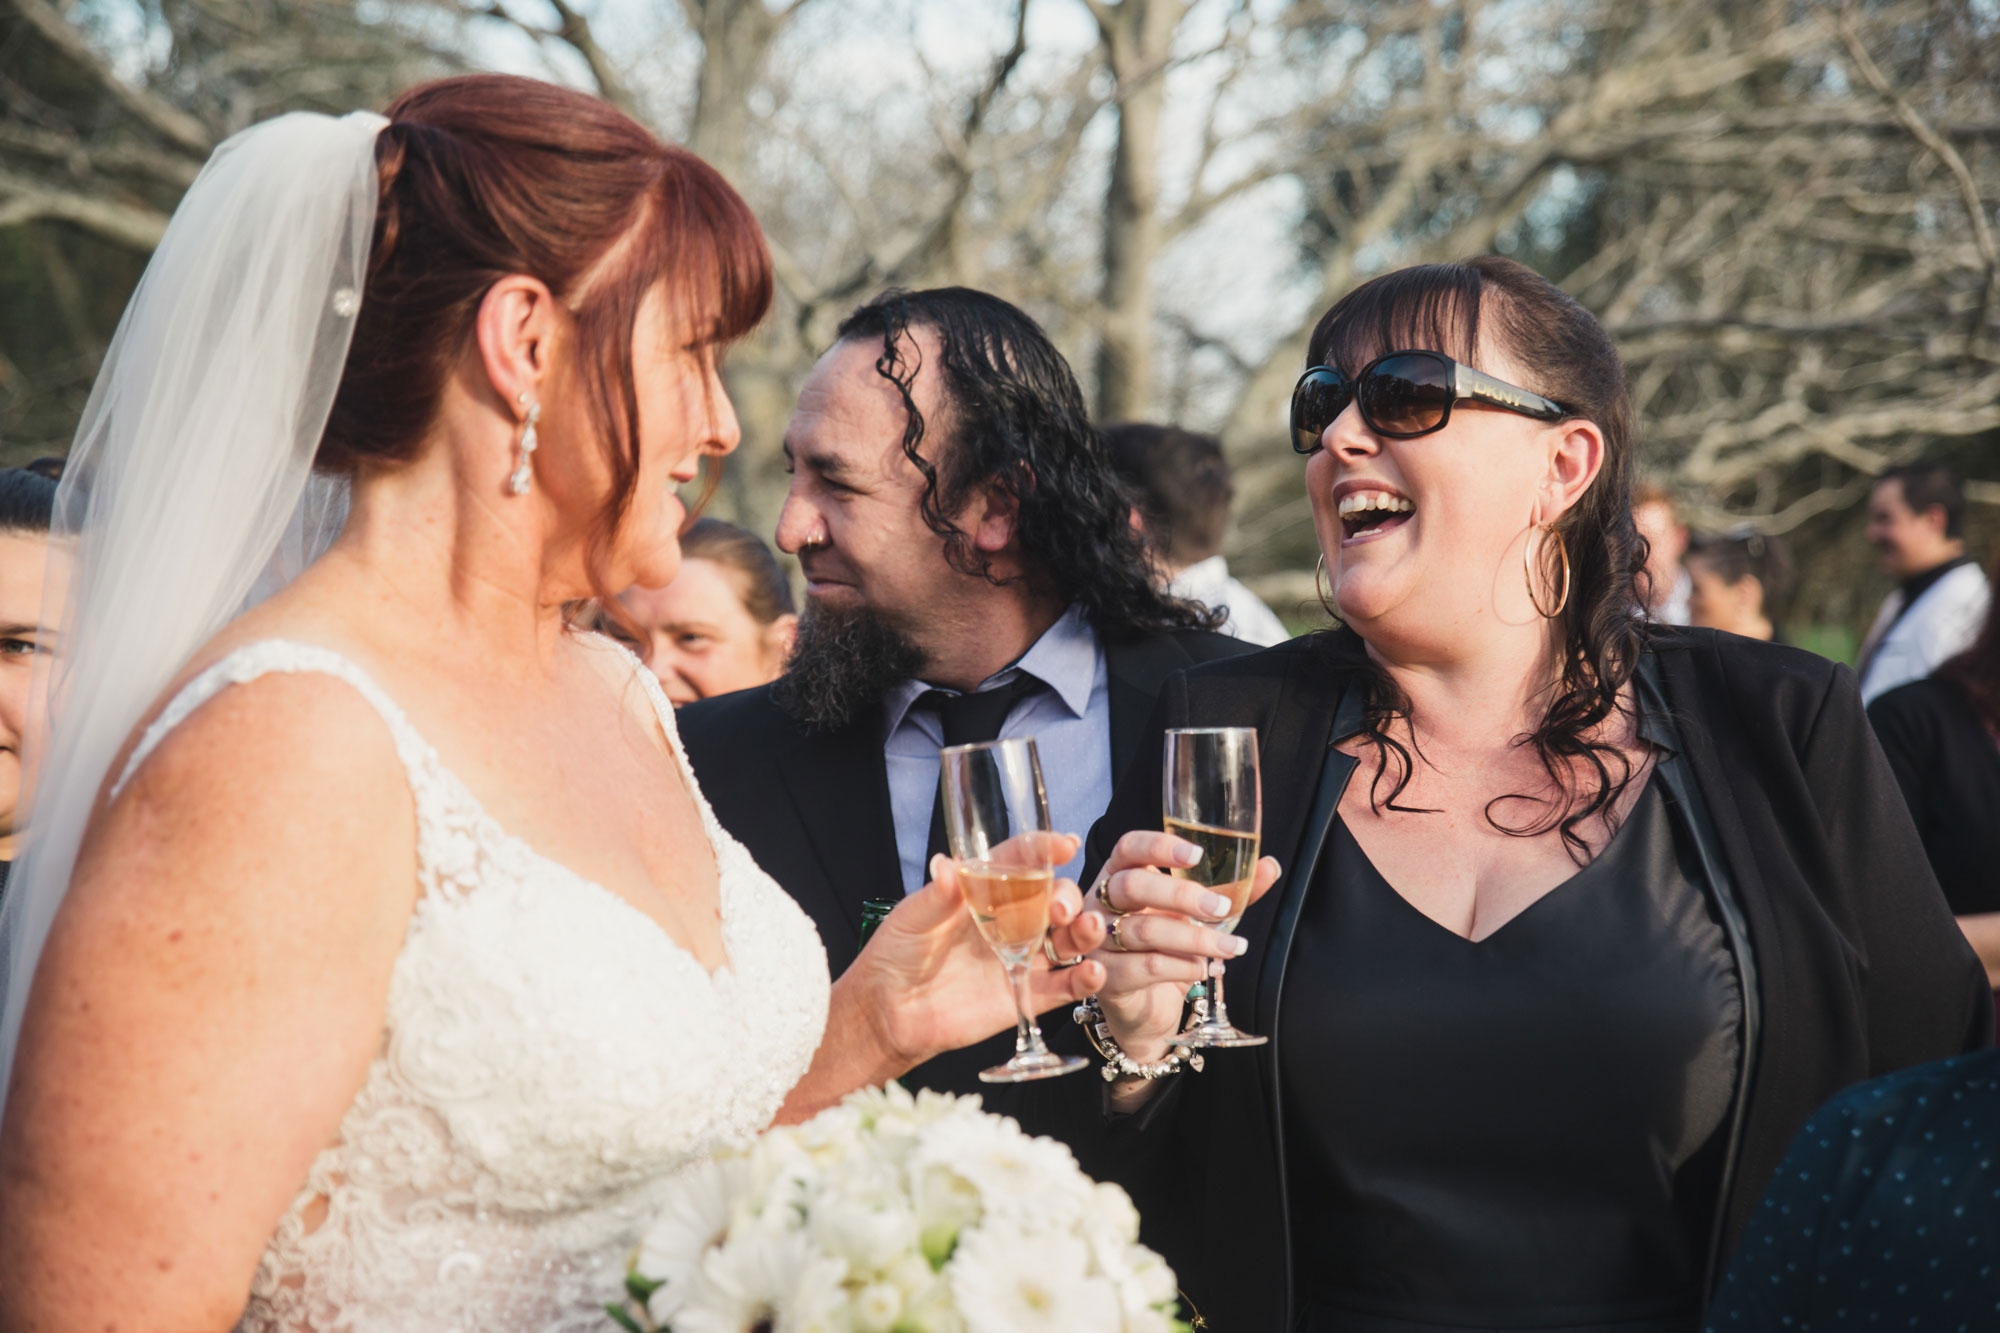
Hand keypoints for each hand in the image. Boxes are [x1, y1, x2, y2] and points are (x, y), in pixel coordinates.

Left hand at [856, 838, 1107, 1069]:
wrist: (887, 1013)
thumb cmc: (895, 955)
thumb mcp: (911, 919)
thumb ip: (936, 896)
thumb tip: (946, 865)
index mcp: (985, 891)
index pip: (1021, 861)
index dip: (1044, 850)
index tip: (1063, 846)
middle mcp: (1010, 920)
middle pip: (1054, 898)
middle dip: (1067, 897)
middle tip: (1060, 908)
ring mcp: (1022, 957)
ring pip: (1068, 939)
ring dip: (1086, 931)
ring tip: (1089, 929)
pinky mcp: (1026, 994)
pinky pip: (1065, 986)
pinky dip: (1085, 978)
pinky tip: (1092, 971)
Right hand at [1089, 830, 1280, 1062]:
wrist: (1145, 1009)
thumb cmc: (1167, 950)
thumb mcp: (1197, 918)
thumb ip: (1229, 891)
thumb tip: (1270, 866)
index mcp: (1121, 876)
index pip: (1129, 847)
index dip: (1159, 846)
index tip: (1198, 855)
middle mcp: (1101, 904)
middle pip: (1132, 885)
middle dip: (1182, 895)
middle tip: (1221, 909)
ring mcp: (1098, 942)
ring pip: (1145, 930)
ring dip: (1195, 939)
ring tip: (1230, 948)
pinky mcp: (1105, 978)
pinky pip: (1145, 966)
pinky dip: (1181, 966)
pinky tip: (1202, 969)